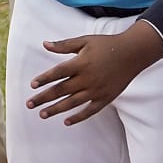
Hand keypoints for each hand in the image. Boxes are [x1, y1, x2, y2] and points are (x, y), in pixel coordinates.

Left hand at [25, 23, 162, 124]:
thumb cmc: (107, 45)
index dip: (44, 79)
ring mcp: (96, 90)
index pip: (58, 73)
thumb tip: (44, 44)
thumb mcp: (85, 41)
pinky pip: (89, 111)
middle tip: (29, 104)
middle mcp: (87, 78)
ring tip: (42, 114)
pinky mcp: (105, 98)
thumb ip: (64, 45)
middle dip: (43, 98)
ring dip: (56, 109)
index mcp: (81, 63)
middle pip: (61, 90)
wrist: (132, 53)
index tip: (33, 85)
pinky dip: (78, 117)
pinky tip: (66, 121)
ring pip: (72, 103)